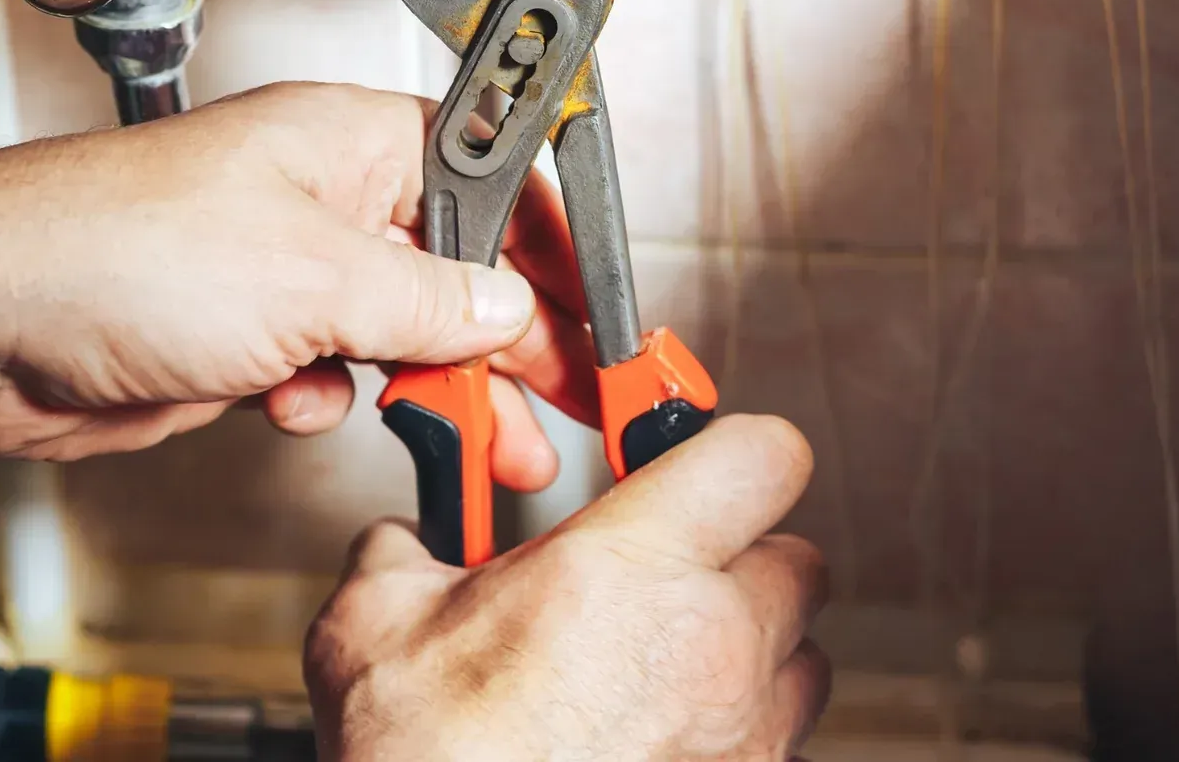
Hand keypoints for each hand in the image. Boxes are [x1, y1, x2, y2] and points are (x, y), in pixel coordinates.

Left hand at [0, 82, 589, 483]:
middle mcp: (319, 196)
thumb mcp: (312, 279)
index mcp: (350, 141)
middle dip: (504, 342)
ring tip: (472, 439)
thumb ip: (428, 302)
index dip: (550, 247)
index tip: (596, 310)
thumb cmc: (115, 248)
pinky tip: (295, 404)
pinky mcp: (236, 336)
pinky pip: (323, 373)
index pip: (489, 179)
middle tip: (558, 402)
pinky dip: (323, 399)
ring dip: (425, 385)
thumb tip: (509, 309)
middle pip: (451, 268)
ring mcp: (276, 268)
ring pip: (391, 331)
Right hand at [305, 415, 829, 760]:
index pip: (765, 455)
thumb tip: (406, 538)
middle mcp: (713, 646)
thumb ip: (407, 547)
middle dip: (737, 555)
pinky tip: (661, 731)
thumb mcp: (377, 618)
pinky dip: (734, 727)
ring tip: (666, 658)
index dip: (731, 447)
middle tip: (664, 570)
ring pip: (801, 657)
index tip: (691, 459)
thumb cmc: (426, 761)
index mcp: (632, 567)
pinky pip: (778, 740)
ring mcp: (744, 734)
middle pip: (797, 557)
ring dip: (750, 647)